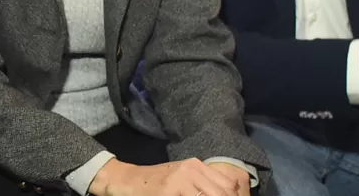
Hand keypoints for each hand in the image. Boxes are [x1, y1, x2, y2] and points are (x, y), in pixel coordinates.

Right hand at [89, 158, 243, 195]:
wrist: (128, 181)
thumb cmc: (157, 184)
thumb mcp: (182, 180)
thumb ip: (204, 186)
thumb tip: (230, 194)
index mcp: (197, 165)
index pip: (230, 186)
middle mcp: (192, 169)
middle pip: (224, 193)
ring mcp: (180, 181)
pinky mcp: (169, 192)